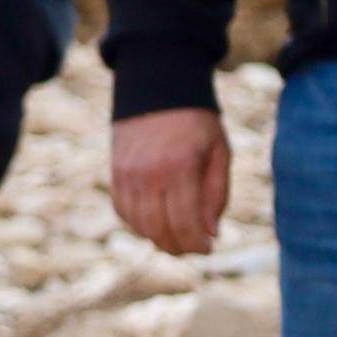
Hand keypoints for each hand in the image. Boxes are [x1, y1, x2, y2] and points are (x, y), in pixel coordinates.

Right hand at [112, 107, 231, 256]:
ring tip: (178, 237)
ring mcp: (127, 174)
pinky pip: (123, 211)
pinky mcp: (116, 173)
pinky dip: (139, 224)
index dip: (198, 244)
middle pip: (160, 230)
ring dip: (160, 239)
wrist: (158, 87)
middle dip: (180, 246)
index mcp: (179, 167)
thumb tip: (210, 234)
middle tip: (196, 247)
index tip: (209, 248)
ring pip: (140, 225)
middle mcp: (148, 174)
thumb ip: (217, 194)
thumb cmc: (196, 122)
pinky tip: (157, 222)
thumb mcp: (219, 152)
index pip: (185, 223)